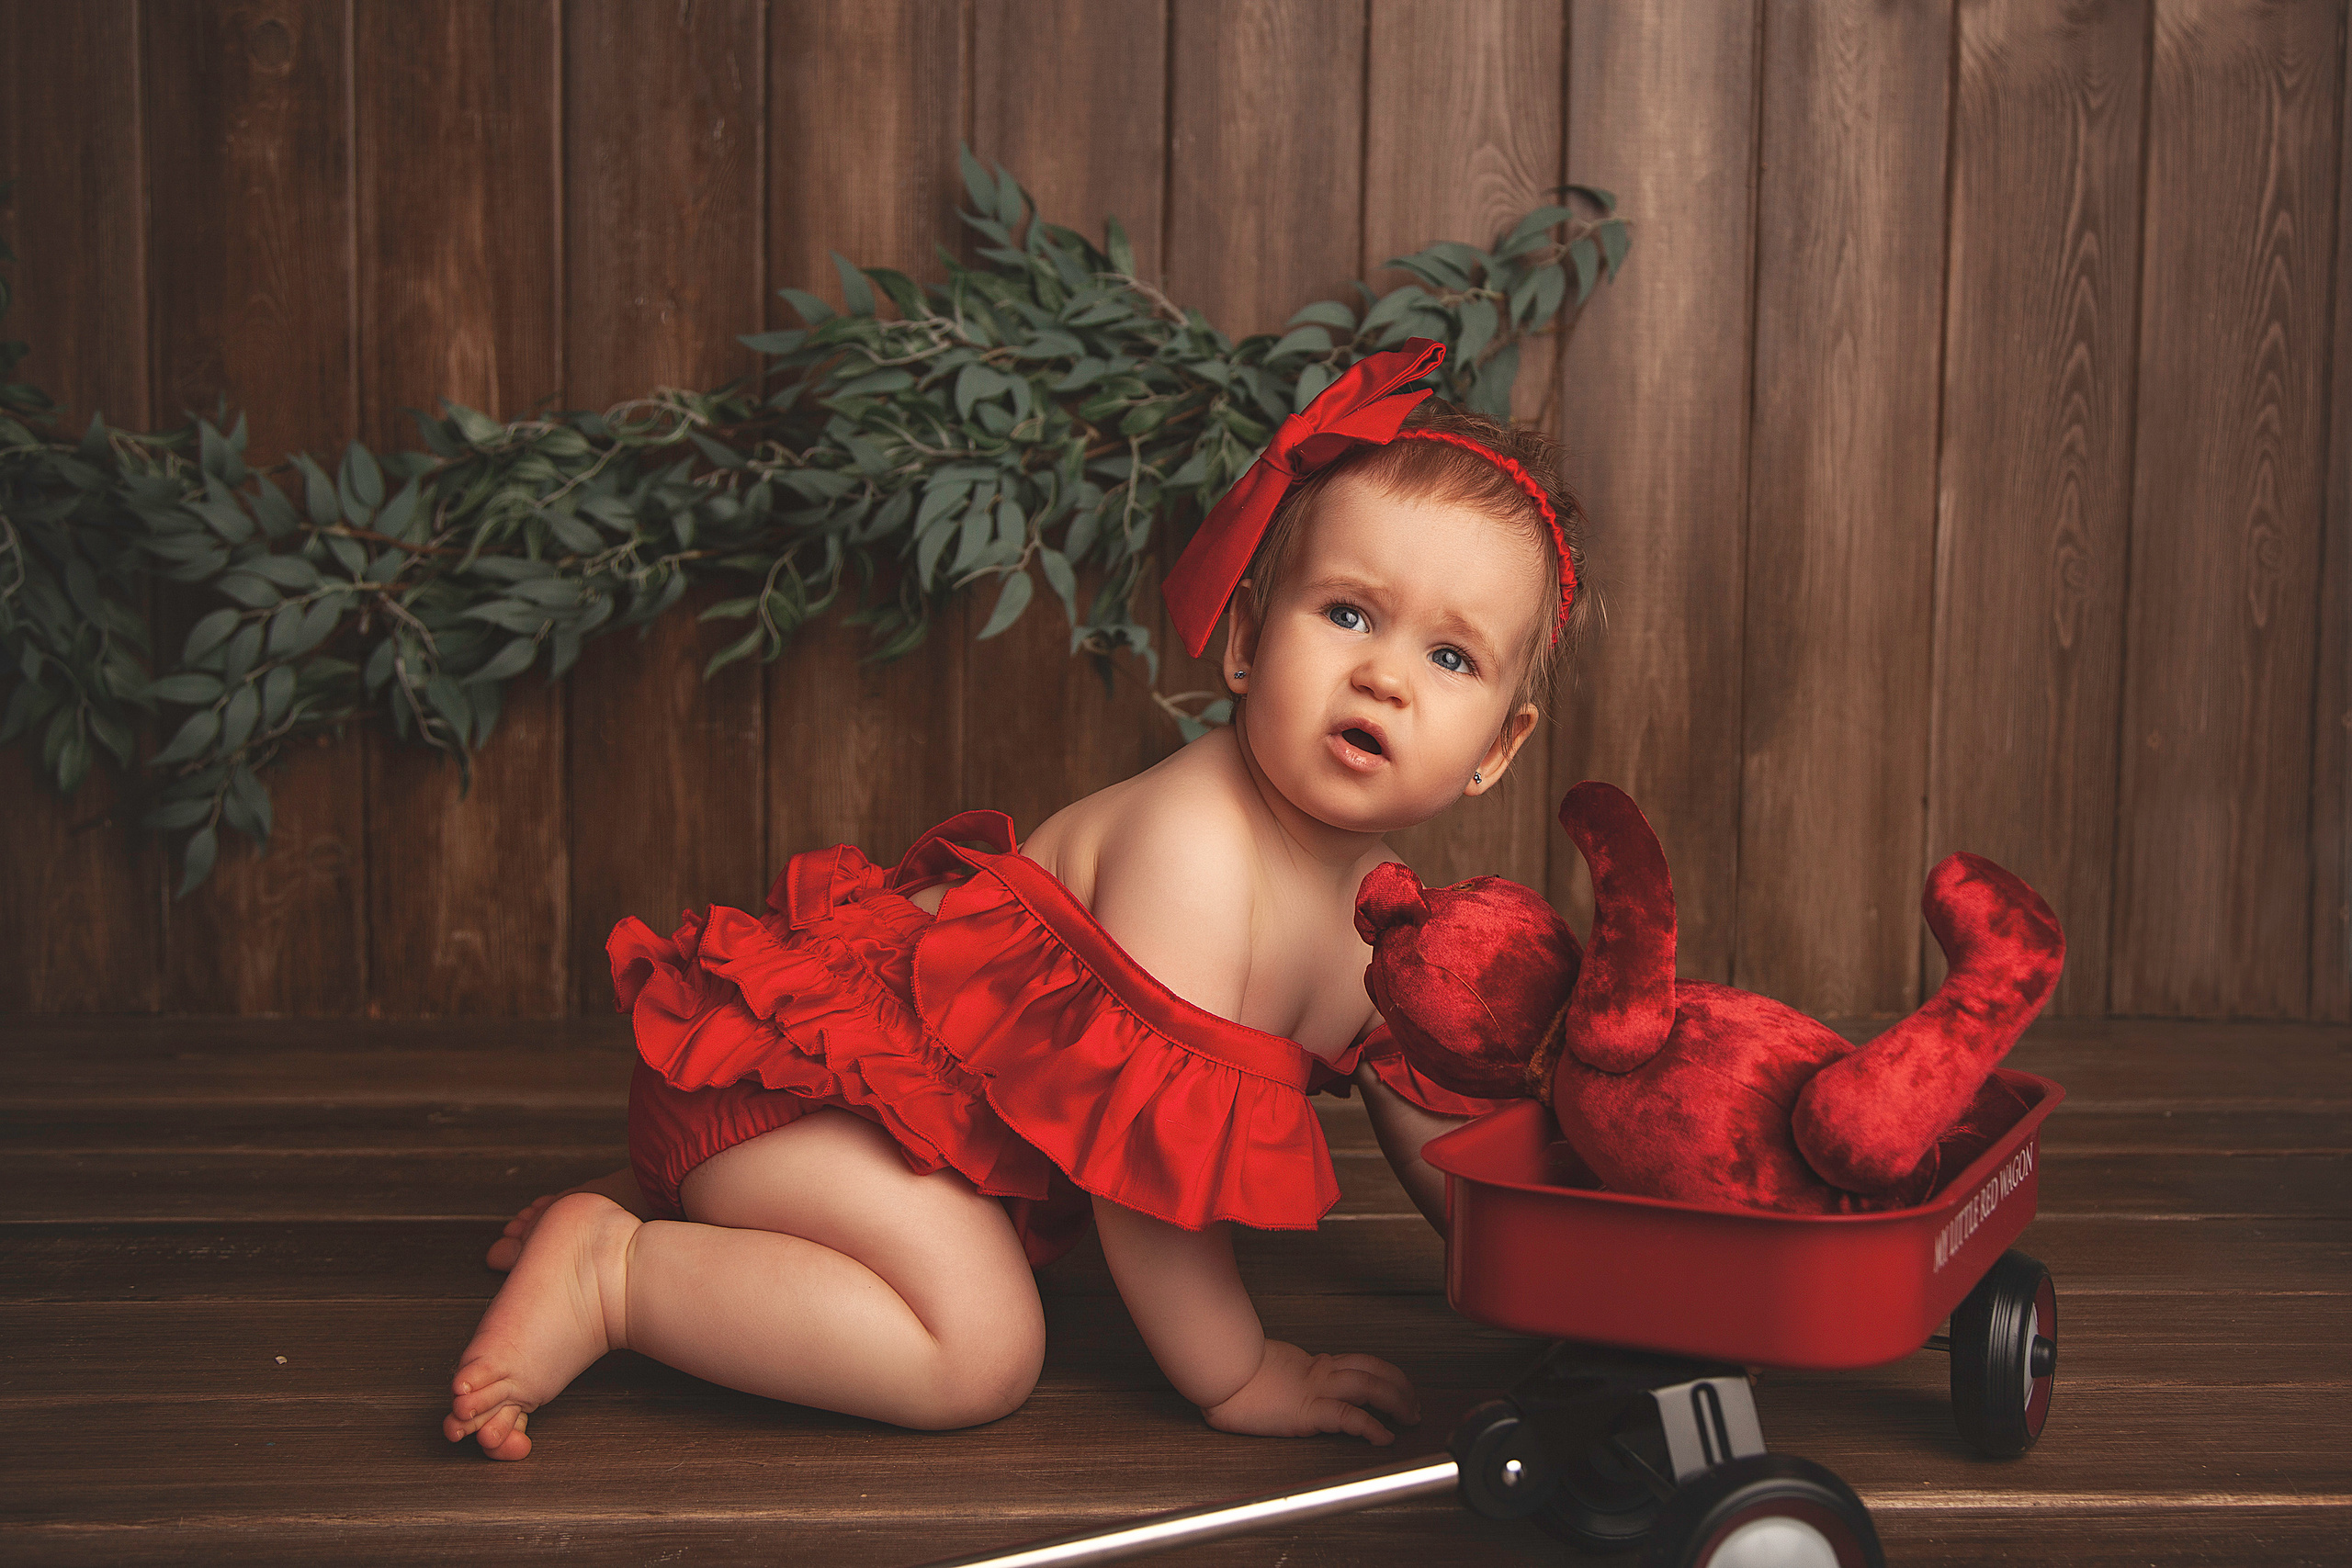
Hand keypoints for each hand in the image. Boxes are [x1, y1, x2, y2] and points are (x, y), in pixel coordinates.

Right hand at [1200, 1339, 1419, 1444]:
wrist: (1220, 1374)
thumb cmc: (1236, 1376)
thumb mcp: (1273, 1373)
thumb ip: (1291, 1378)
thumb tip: (1294, 1388)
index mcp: (1314, 1365)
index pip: (1363, 1363)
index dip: (1388, 1374)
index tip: (1402, 1387)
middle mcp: (1321, 1373)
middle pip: (1375, 1370)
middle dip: (1402, 1387)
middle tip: (1415, 1405)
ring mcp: (1316, 1390)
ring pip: (1370, 1386)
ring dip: (1397, 1401)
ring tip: (1410, 1417)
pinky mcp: (1308, 1411)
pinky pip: (1349, 1417)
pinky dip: (1372, 1427)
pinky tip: (1384, 1438)